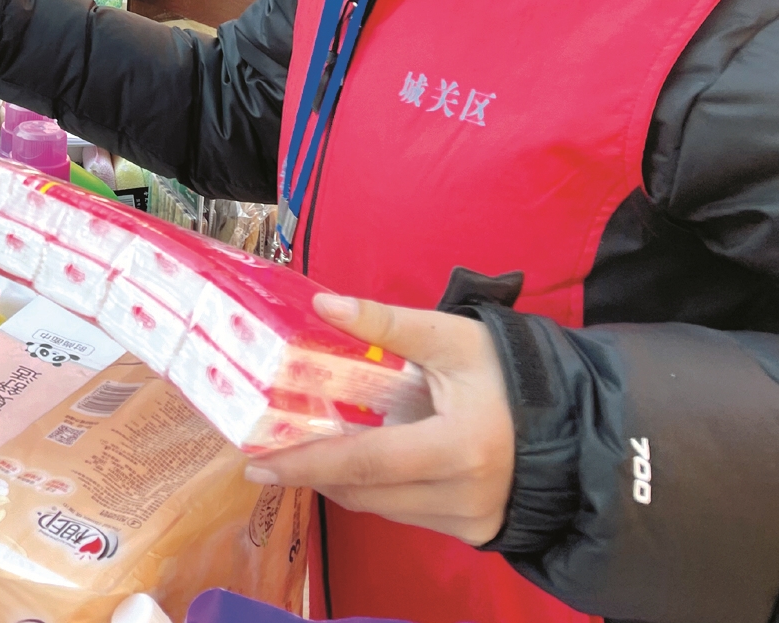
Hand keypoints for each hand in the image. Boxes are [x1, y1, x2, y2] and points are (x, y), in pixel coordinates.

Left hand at [244, 294, 514, 545]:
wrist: (577, 420)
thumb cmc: (513, 373)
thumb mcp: (453, 338)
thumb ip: (387, 323)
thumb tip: (324, 305)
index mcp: (459, 448)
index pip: (366, 462)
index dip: (308, 462)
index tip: (259, 462)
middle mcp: (462, 496)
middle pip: (365, 493)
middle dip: (312, 473)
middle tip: (266, 454)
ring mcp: (469, 521)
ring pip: (381, 507)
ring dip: (341, 480)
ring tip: (305, 449)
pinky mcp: (472, 530)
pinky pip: (405, 512)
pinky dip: (375, 489)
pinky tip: (357, 459)